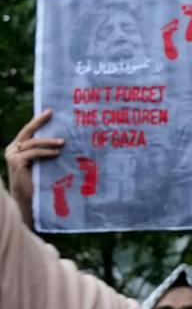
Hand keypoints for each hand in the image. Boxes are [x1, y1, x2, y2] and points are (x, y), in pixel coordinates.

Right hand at [6, 110, 63, 224]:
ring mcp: (12, 155)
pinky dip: (46, 152)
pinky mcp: (16, 162)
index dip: (38, 120)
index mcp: (16, 147)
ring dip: (49, 141)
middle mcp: (12, 149)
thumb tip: (62, 140)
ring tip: (63, 142)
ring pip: (33, 143)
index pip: (28, 131)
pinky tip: (57, 153)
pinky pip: (34, 153)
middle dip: (40, 121)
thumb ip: (43, 151)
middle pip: (27, 131)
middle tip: (52, 114)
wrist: (27, 198)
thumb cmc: (36, 181)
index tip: (50, 111)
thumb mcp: (40, 162)